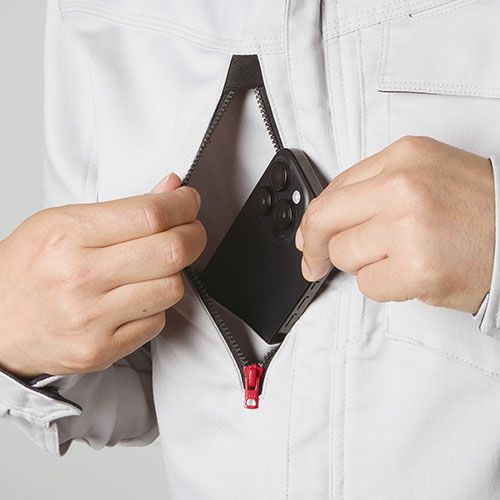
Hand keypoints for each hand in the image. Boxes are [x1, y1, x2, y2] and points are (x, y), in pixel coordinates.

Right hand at [0, 173, 205, 376]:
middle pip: (171, 251)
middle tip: (190, 231)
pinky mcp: (100, 349)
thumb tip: (172, 189)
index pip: (150, 214)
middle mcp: (79, 277)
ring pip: (172, 288)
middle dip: (194, 236)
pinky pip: (158, 321)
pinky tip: (136, 299)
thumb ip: (122, 208)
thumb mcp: (61, 222)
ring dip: (174, 274)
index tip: (189, 202)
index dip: (183, 205)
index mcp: (67, 235)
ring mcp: (91, 318)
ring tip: (154, 269)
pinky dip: (156, 306)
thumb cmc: (27, 269)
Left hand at [296, 136, 494, 312]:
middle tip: (315, 262)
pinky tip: (411, 274)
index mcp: (404, 157)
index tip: (307, 238)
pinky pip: (368, 286)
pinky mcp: (417, 269)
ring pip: (344, 256)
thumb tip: (320, 220)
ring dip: (364, 265)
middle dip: (315, 247)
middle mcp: (403, 187)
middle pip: (325, 221)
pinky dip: (384, 286)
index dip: (313, 220)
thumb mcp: (427, 172)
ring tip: (399, 257)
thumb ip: (373, 187)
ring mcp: (409, 228)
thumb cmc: (480, 208)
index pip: (333, 190)